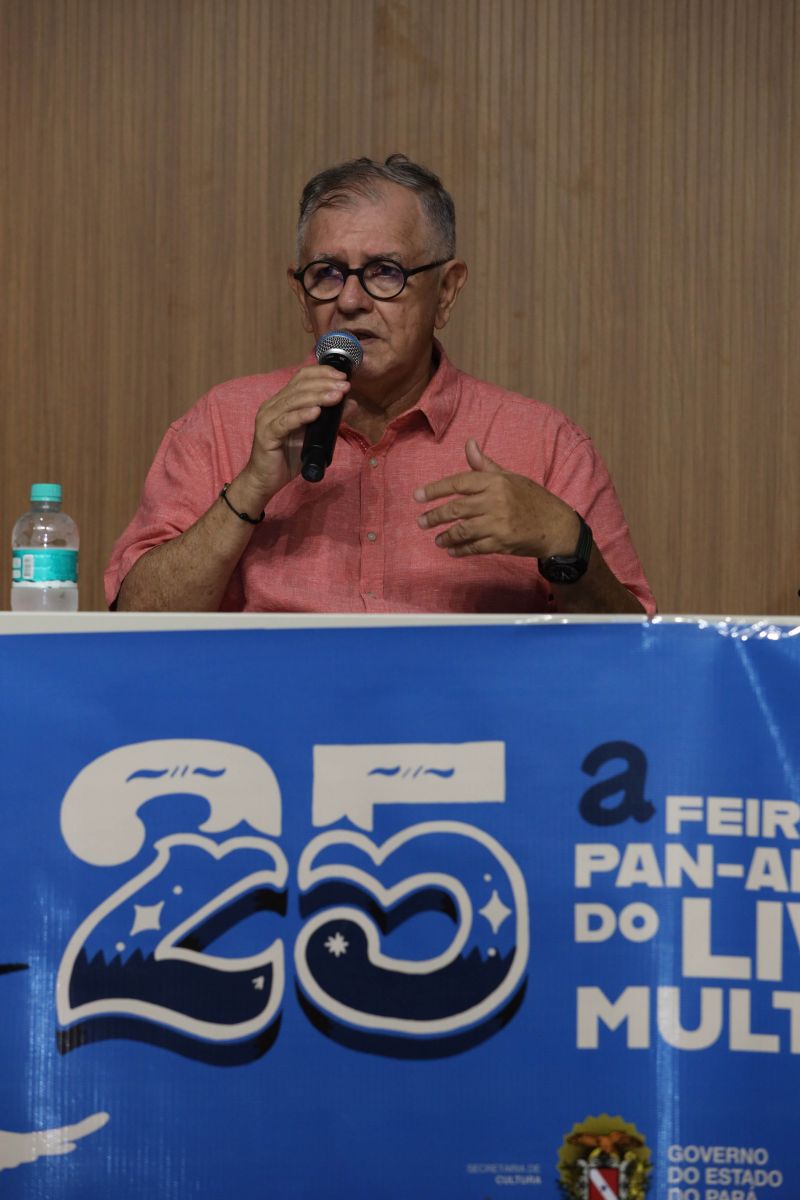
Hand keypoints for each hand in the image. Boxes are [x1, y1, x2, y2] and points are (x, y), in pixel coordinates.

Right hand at [237, 365, 350, 506]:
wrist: (266, 480)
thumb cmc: (287, 457)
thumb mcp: (314, 435)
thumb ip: (330, 419)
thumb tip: (352, 403)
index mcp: (282, 402)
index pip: (301, 377)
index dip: (322, 373)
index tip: (342, 376)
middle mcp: (272, 406)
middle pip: (299, 386)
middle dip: (325, 384)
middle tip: (344, 386)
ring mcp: (268, 419)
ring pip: (294, 401)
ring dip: (318, 397)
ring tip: (337, 396)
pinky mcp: (267, 435)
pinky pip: (285, 422)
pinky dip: (301, 416)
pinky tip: (316, 412)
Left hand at [415, 438, 578, 558]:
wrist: (556, 526)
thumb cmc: (532, 499)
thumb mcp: (510, 477)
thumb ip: (485, 465)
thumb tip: (469, 444)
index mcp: (496, 482)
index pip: (459, 482)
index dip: (436, 489)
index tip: (417, 496)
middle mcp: (495, 501)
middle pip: (457, 508)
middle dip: (435, 516)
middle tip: (421, 522)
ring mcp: (498, 523)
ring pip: (463, 530)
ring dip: (446, 536)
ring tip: (437, 539)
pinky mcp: (502, 542)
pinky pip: (475, 547)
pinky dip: (461, 550)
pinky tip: (452, 550)